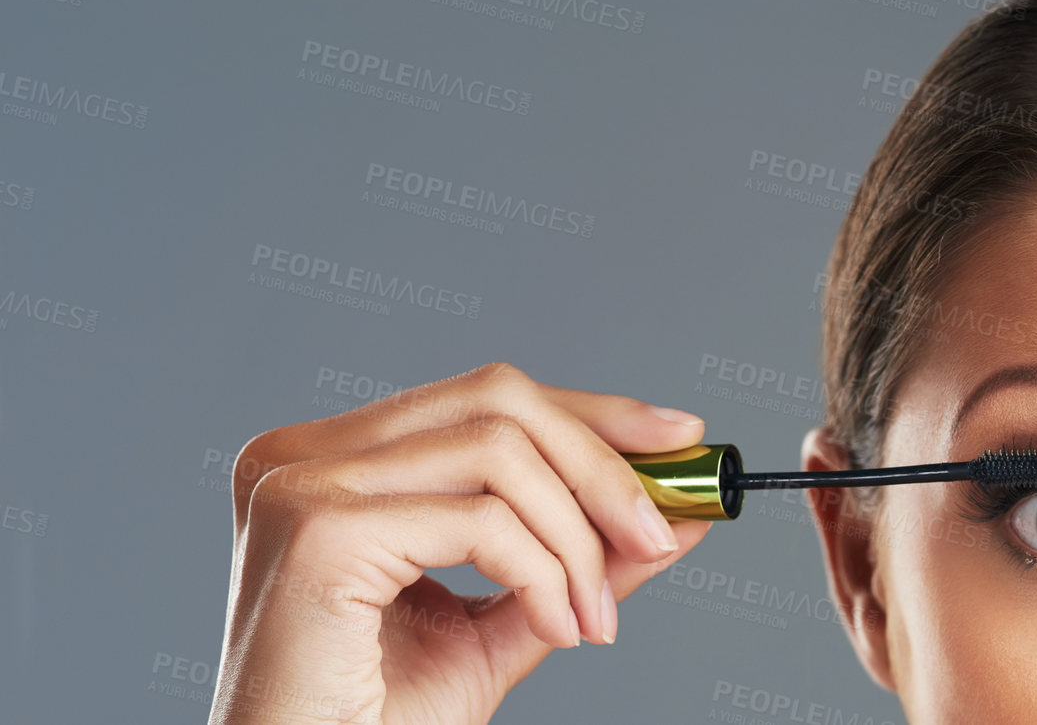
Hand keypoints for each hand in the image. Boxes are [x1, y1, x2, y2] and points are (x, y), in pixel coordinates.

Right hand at [207, 362, 712, 724]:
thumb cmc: (376, 722)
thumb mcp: (504, 623)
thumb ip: (579, 560)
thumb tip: (680, 514)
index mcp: (332, 459)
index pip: (485, 397)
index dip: (592, 412)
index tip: (678, 439)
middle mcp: (303, 453)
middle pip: (498, 401)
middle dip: (601, 465)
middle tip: (660, 536)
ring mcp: (302, 484)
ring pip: (500, 453)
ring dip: (576, 539)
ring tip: (592, 620)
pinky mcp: (318, 531)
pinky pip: (482, 522)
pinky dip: (543, 575)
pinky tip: (557, 632)